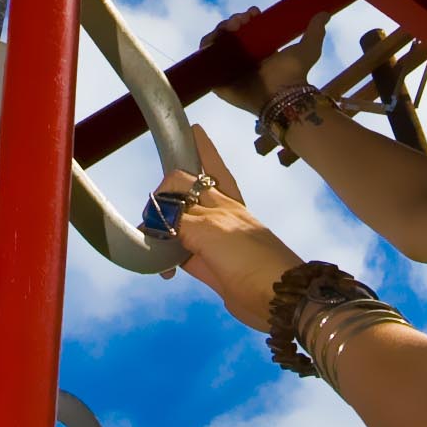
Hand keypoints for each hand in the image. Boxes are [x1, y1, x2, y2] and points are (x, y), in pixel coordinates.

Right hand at [167, 127, 299, 331]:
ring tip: (147, 234)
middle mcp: (217, 214)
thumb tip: (156, 221)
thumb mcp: (209, 230)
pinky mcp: (207, 266)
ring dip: (161, 227)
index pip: (202, 165)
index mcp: (223, 198)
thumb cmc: (249, 258)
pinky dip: (164, 258)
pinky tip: (161, 266)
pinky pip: (178, 254)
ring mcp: (212, 240)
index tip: (189, 128)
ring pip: (179, 224)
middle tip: (151, 210)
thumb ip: (179, 220)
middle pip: (186, 193)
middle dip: (166, 193)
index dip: (195, 148)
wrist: (278, 298)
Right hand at [210, 10, 324, 115]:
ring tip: (232, 27)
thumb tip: (325, 13)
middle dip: (234, 20)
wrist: (283, 95)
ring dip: (221, 29)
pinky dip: (206, 46)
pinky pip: (204, 59)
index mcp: (259, 49)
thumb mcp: (308, 49)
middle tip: (243, 20)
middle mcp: (242, 57)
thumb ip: (315, 31)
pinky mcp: (217, 79)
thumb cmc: (294, 74)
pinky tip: (214, 39)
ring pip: (217, 42)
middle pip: (230, 32)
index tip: (255, 13)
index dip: (247, 17)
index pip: (246, 28)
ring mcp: (228, 67)